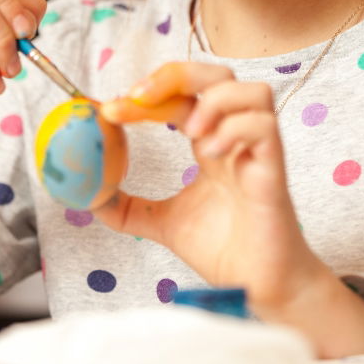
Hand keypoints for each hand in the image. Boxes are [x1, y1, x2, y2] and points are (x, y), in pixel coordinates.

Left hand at [96, 62, 323, 311]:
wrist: (258, 288)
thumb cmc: (224, 250)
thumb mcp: (162, 223)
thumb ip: (128, 208)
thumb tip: (90, 195)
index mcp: (211, 144)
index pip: (182, 96)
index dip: (146, 94)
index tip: (109, 109)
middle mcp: (236, 139)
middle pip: (221, 75)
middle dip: (177, 75)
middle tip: (140, 97)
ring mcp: (259, 151)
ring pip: (254, 90)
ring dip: (214, 99)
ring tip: (189, 131)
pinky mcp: (274, 171)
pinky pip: (265, 126)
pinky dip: (235, 129)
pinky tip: (212, 153)